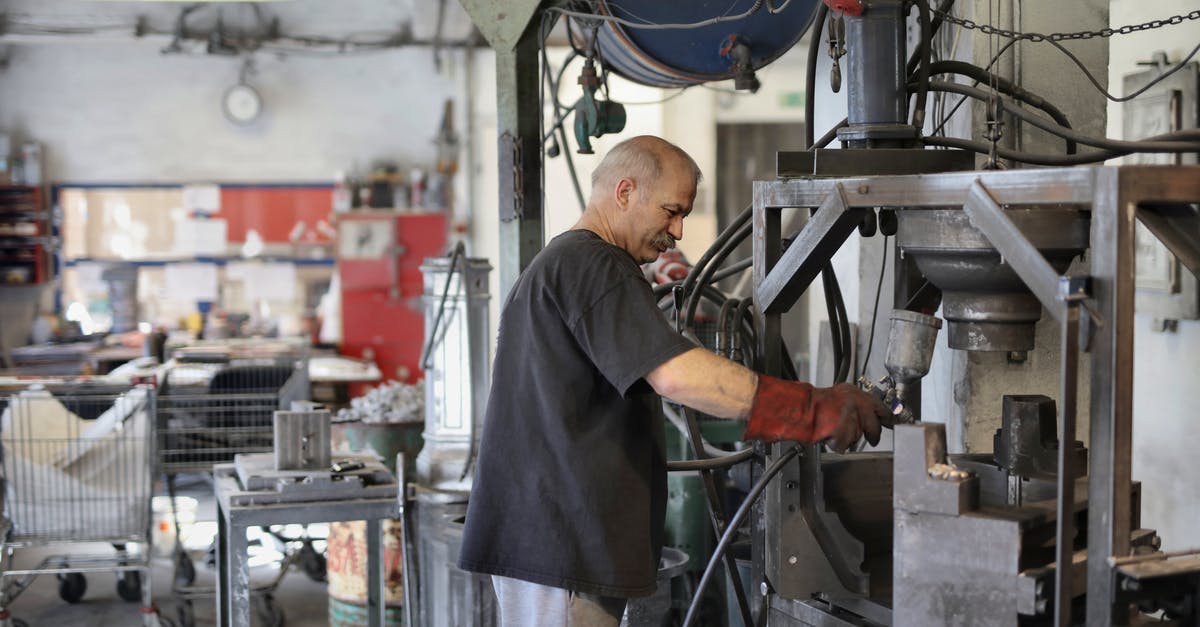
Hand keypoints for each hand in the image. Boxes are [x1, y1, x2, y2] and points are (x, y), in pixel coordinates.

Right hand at [743, 375, 890, 452]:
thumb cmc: (812, 403)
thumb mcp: (837, 396)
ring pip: (858, 437)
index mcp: (856, 393)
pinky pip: (844, 445)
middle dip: (872, 435)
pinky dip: (837, 444)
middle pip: (873, 426)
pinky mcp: (844, 433)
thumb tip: (870, 414)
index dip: (887, 417)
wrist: (798, 409)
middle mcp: (857, 404)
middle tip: (872, 439)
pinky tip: (828, 436)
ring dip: (848, 438)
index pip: (880, 407)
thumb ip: (854, 403)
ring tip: (833, 430)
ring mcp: (851, 419)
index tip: (891, 423)